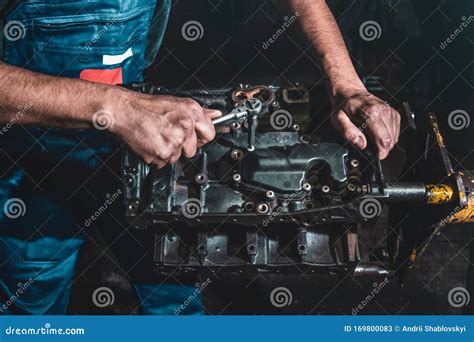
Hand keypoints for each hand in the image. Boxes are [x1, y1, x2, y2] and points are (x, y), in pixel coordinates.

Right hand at [106, 89, 220, 167]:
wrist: (123, 111)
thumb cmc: (147, 107)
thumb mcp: (177, 103)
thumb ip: (199, 113)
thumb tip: (216, 115)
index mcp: (191, 113)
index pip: (210, 134)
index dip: (201, 136)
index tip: (195, 136)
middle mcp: (184, 128)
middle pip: (193, 150)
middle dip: (183, 145)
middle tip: (168, 133)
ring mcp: (172, 143)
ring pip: (177, 157)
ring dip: (168, 150)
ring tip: (158, 136)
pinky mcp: (160, 155)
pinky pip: (164, 163)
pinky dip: (157, 156)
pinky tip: (151, 142)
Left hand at [330, 89, 399, 159]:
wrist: (349, 93)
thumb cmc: (343, 107)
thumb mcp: (338, 120)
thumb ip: (349, 133)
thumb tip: (361, 145)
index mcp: (371, 114)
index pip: (383, 140)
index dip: (380, 153)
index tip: (375, 157)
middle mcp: (383, 112)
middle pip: (390, 141)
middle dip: (381, 149)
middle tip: (370, 147)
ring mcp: (390, 112)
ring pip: (394, 137)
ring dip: (384, 142)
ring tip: (371, 137)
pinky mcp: (393, 113)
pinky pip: (396, 131)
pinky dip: (388, 136)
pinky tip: (377, 132)